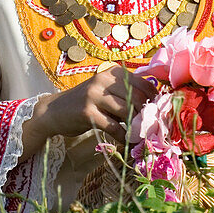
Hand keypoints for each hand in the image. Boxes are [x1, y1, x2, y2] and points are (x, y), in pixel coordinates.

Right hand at [20, 67, 157, 160]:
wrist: (54, 111)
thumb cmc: (86, 102)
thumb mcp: (106, 92)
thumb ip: (126, 95)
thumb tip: (154, 108)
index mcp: (112, 72)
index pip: (143, 83)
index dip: (154, 99)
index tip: (159, 112)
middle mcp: (103, 80)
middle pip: (137, 97)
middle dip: (146, 114)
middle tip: (150, 127)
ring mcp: (94, 95)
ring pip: (127, 111)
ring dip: (136, 126)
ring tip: (139, 134)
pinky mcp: (88, 112)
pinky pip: (114, 127)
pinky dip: (123, 136)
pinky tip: (125, 141)